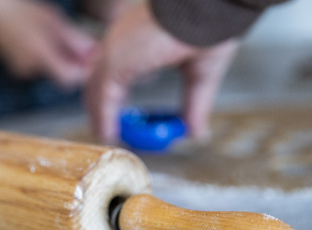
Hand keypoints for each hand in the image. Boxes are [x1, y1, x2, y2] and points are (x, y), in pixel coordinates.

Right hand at [0, 0, 97, 87]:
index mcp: (39, 54)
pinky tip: (45, 43)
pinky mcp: (20, 70)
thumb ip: (73, 39)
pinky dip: (49, 59)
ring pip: (53, 72)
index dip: (84, 72)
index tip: (93, 60)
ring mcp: (23, 71)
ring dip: (63, 61)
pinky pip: (42, 69)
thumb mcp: (52, 20)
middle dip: (75, 66)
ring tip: (62, 41)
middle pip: (62, 77)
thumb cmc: (21, 12)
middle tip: (84, 50)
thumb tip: (93, 50)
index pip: (68, 77)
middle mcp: (30, 68)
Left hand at [86, 2, 237, 142]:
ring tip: (108, 136)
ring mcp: (116, 50)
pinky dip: (104, 118)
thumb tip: (197, 133)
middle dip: (105, 107)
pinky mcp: (115, 60)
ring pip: (98, 89)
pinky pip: (103, 97)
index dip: (117, 96)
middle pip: (101, 81)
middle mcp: (123, 41)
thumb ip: (193, 106)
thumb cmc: (210, 25)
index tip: (123, 116)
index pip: (117, 71)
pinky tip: (108, 134)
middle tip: (112, 129)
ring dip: (103, 116)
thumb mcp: (200, 76)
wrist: (213, 7)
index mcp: (139, 39)